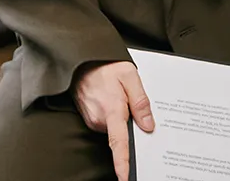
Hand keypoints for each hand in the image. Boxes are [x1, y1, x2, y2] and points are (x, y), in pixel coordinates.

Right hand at [73, 61, 154, 180]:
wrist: (80, 60)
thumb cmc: (104, 65)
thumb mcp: (129, 75)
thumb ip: (141, 102)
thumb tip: (148, 126)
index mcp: (112, 110)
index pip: (119, 143)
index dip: (123, 163)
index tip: (125, 177)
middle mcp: (99, 119)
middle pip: (122, 135)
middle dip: (131, 125)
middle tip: (131, 103)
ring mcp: (92, 120)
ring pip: (115, 129)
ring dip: (121, 118)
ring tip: (119, 96)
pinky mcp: (89, 118)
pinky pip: (107, 124)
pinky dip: (113, 116)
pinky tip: (112, 99)